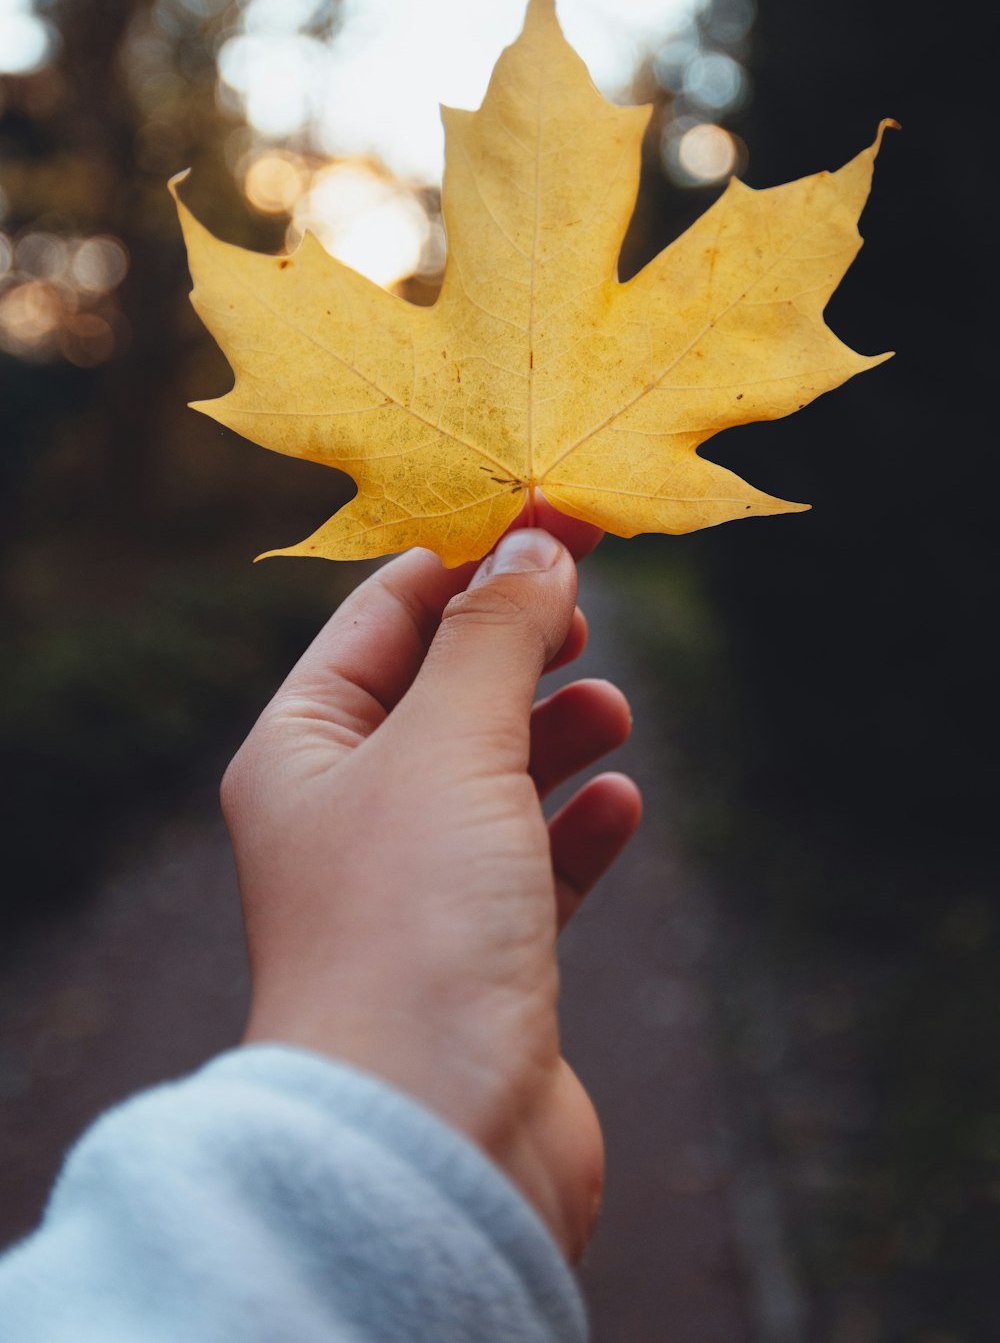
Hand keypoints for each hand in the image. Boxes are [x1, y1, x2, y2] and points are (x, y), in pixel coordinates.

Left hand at [222, 503, 640, 1257]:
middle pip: (439, 692)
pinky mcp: (481, 957)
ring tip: (608, 709)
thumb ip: (495, 636)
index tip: (553, 518)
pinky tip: (618, 805)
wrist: (427, 1142)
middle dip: (513, 645)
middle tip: (585, 611)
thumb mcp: (450, 745)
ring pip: (492, 775)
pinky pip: (534, 863)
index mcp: (302, 753)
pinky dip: (576, 825)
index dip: (468, 559)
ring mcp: (413, 890)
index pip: (381, 617)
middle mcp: (346, 816)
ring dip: (552, 732)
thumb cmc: (410, 926)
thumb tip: (535, 544)